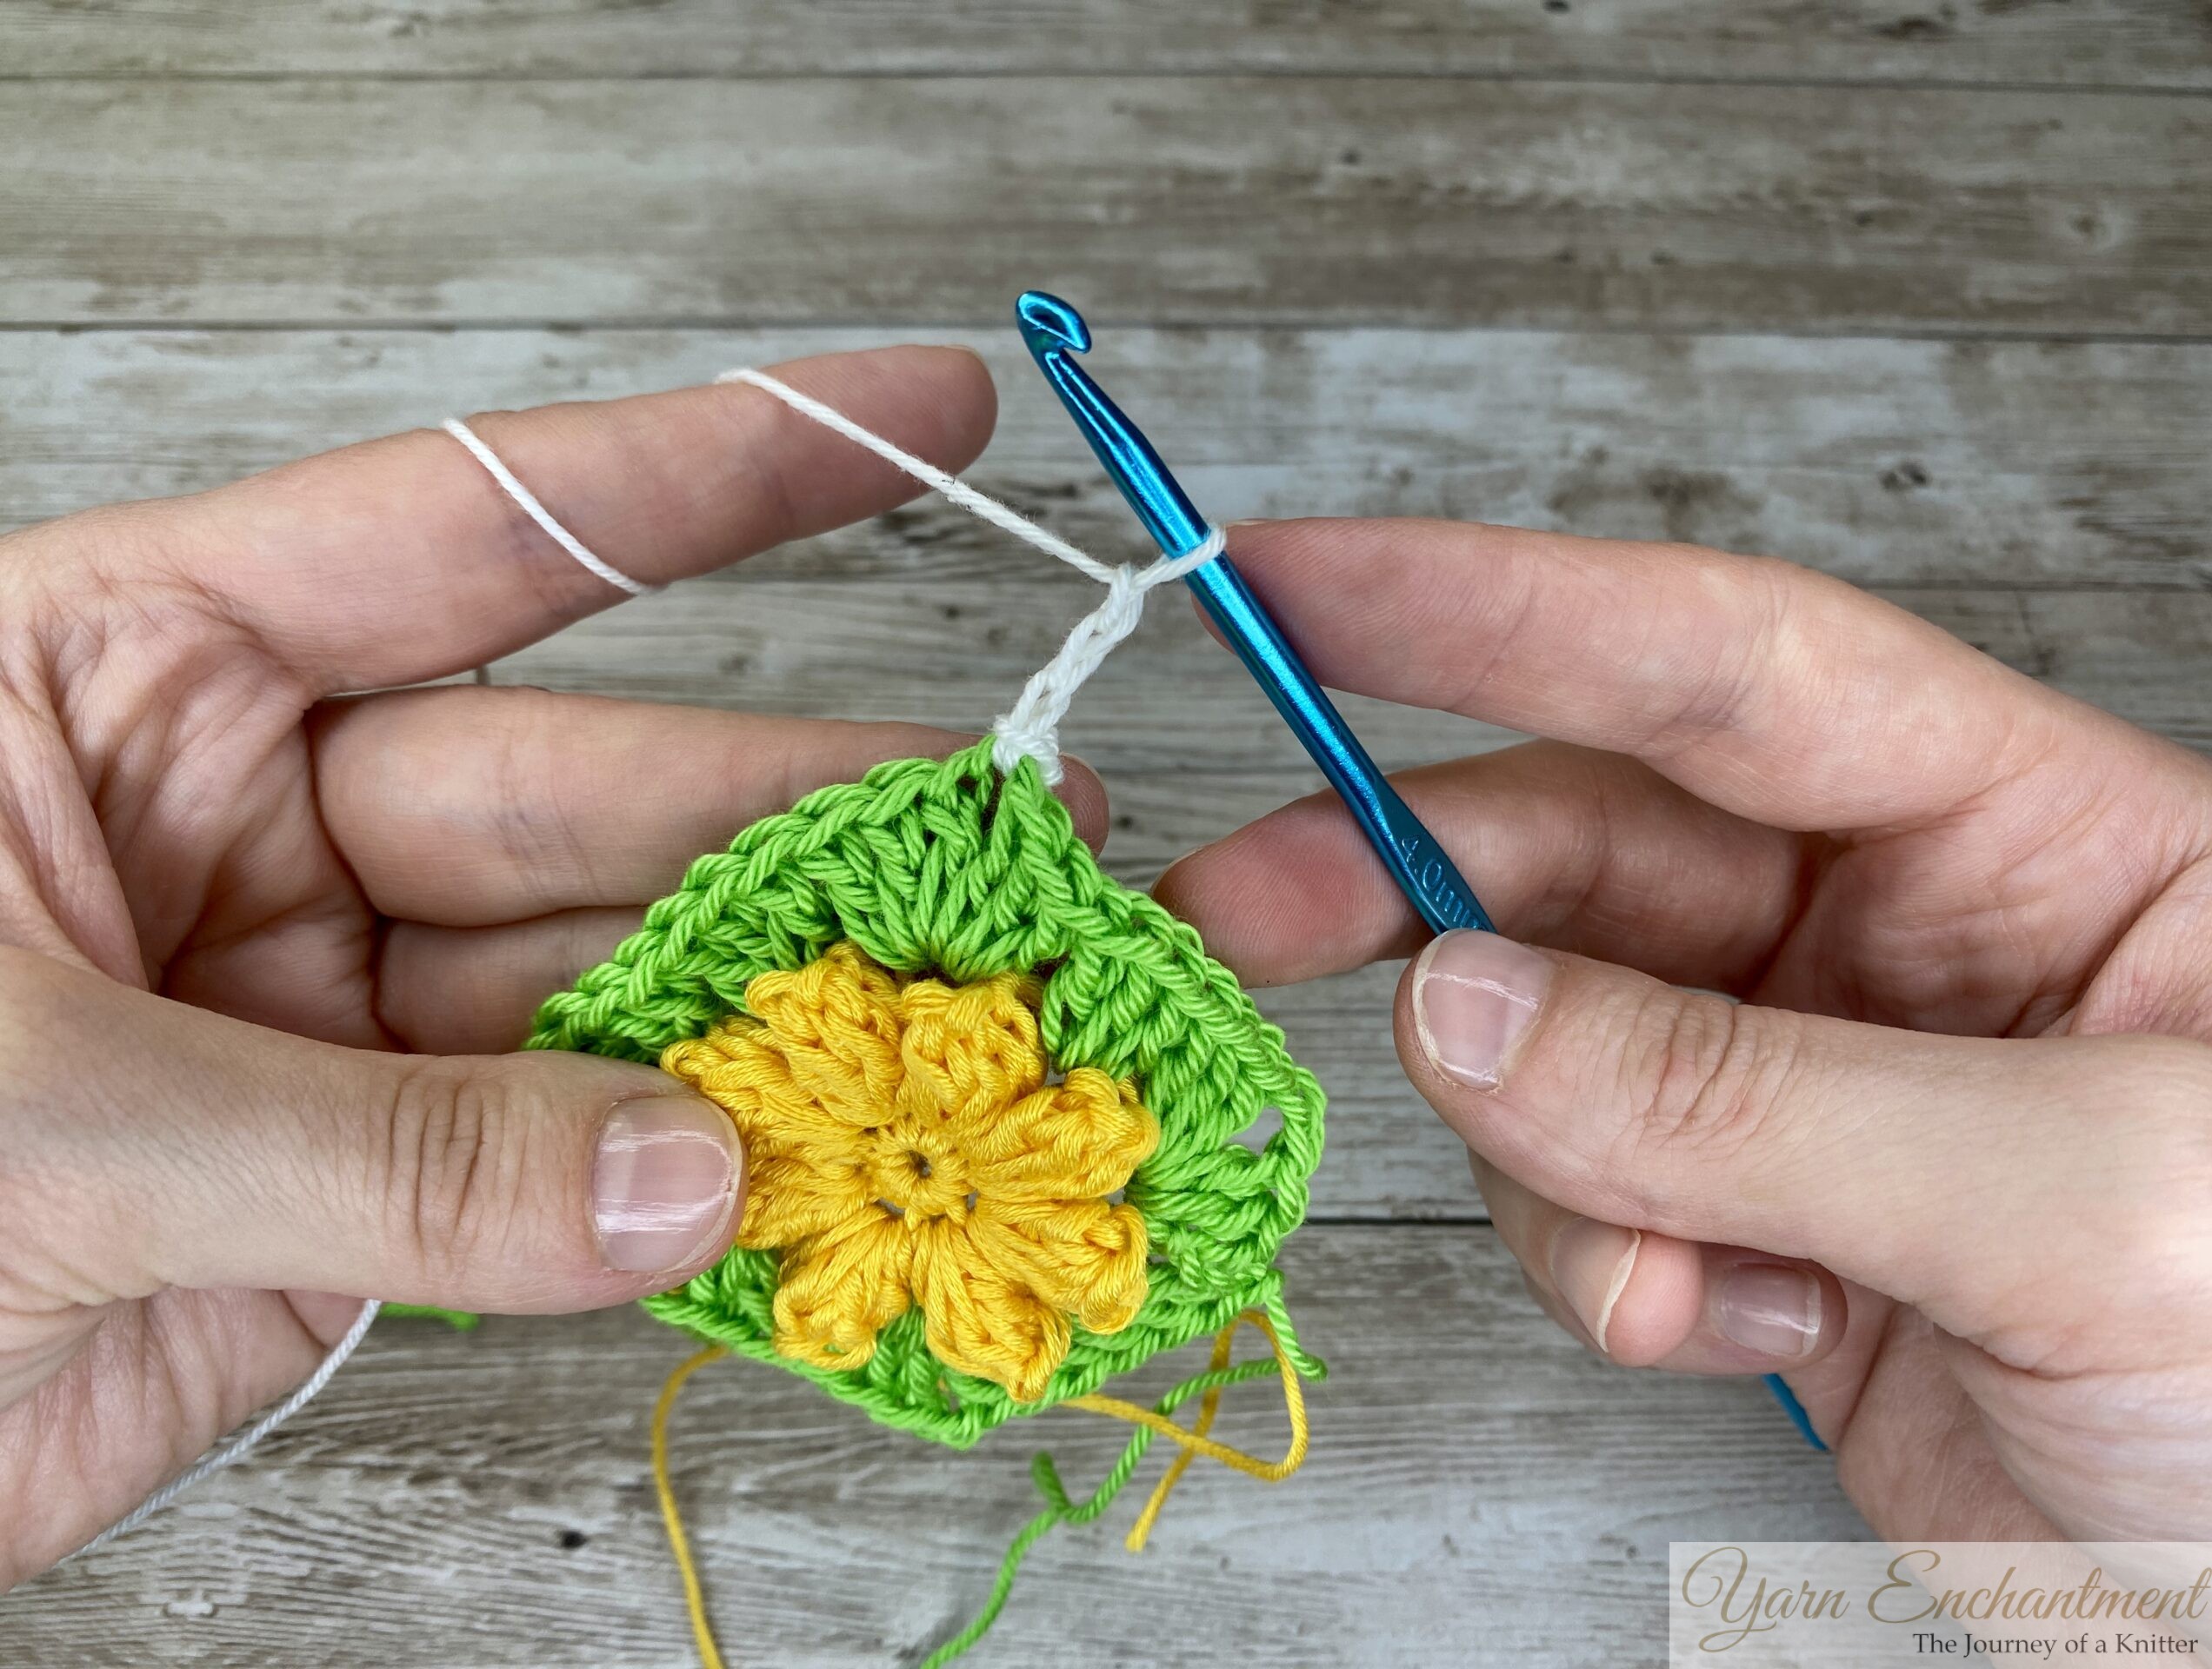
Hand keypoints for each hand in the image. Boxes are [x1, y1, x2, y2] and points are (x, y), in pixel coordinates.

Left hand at [0, 347, 1104, 1583]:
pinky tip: (840, 1155)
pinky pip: (568, 1168)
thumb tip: (701, 1172)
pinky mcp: (348, 1197)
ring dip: (790, 1010)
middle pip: (588, 788)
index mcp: (116, 679)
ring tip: (985, 1002)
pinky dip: (704, 1184)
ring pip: (604, 986)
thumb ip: (388, 1154)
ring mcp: (308, 1013)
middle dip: (811, 813)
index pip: (460, 529)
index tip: (922, 414)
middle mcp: (237, 820)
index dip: (715, 470)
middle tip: (1026, 827)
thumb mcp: (35, 1116)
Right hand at [1159, 518, 2211, 1543]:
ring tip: (1686, 1273)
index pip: (1726, 664)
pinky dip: (1617, 1279)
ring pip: (1554, 1049)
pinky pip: (1585, 1211)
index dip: (1501, 604)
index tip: (1296, 579)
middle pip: (1586, 850)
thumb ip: (1756, 1101)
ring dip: (1558, 1158)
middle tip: (1230, 909)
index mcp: (2033, 832)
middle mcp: (1903, 935)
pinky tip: (1755, 1332)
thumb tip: (1463, 1012)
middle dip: (1409, 885)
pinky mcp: (1754, 1234)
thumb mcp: (2087, 1206)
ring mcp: (1814, 1089)